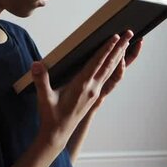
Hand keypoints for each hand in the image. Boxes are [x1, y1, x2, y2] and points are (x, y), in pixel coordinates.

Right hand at [31, 31, 133, 148]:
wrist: (58, 134)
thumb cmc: (51, 115)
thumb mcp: (44, 98)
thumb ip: (41, 80)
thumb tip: (36, 64)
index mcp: (82, 86)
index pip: (96, 63)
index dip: (106, 49)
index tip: (115, 37)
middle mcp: (92, 88)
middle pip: (109, 64)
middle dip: (120, 48)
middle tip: (129, 33)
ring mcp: (94, 92)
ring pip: (110, 70)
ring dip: (119, 55)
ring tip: (127, 42)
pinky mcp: (94, 95)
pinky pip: (107, 77)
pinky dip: (113, 66)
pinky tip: (116, 61)